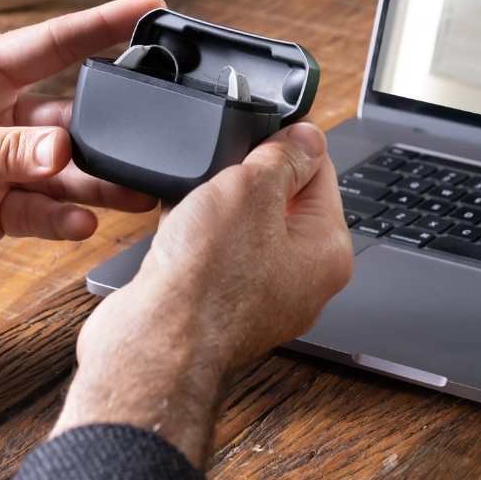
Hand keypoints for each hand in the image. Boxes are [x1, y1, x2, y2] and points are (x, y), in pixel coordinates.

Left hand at [0, 0, 166, 299]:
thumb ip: (2, 148)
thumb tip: (61, 152)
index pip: (54, 43)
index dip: (103, 25)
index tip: (151, 11)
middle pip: (73, 114)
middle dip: (113, 126)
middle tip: (152, 135)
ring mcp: (2, 166)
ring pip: (68, 169)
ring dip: (100, 180)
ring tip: (135, 192)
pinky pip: (45, 213)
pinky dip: (66, 219)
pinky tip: (84, 222)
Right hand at [55, 122, 352, 463]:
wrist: (152, 345)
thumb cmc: (207, 281)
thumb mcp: (251, 190)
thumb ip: (283, 157)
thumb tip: (306, 137)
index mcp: (328, 252)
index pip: (321, 173)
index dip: (288, 144)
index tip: (260, 134)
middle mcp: (301, 280)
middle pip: (282, 201)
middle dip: (246, 179)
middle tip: (221, 176)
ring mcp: (259, 297)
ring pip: (241, 226)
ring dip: (214, 206)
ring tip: (194, 206)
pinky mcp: (217, 307)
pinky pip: (211, 253)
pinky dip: (193, 234)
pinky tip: (174, 227)